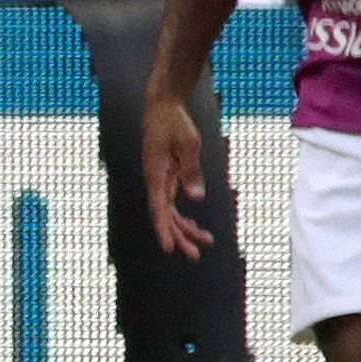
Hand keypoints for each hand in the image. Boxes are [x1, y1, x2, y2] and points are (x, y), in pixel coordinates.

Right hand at [142, 82, 209, 259]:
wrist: (162, 107)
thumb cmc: (173, 123)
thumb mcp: (188, 144)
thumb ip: (190, 171)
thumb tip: (196, 198)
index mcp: (155, 174)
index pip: (159, 208)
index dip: (163, 230)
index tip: (169, 248)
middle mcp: (155, 181)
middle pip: (165, 215)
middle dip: (179, 236)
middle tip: (195, 255)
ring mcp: (160, 180)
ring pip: (170, 211)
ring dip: (184, 228)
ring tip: (205, 242)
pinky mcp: (166, 177)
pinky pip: (173, 202)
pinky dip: (182, 215)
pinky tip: (193, 225)